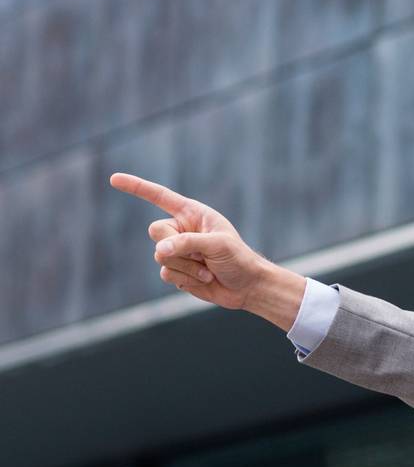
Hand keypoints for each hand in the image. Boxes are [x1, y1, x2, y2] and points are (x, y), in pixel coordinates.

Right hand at [108, 173, 304, 328]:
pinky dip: (186, 279)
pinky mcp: (177, 271)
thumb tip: (159, 251)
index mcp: (192, 214)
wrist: (247, 287)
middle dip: (176, 246)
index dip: (137, 187)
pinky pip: (165, 273)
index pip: (159, 197)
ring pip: (159, 256)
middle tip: (201, 255)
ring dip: (186, 267)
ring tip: (208, 269)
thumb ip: (187, 243)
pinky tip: (203, 280)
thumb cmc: (239, 259)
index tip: (114, 179)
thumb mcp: (217, 245)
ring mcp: (177, 251)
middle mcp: (181, 230)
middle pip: (156, 232)